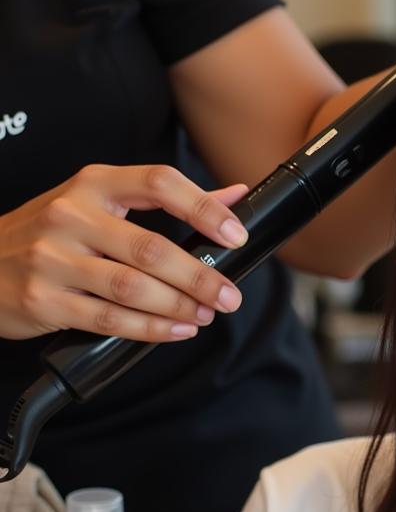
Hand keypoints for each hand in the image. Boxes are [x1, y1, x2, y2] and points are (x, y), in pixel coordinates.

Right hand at [0, 165, 250, 341]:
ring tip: (206, 313)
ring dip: (179, 305)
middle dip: (200, 277)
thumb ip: (168, 200)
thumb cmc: (55, 232)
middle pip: (151, 248)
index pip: (159, 183)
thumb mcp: (103, 201)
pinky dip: (152, 328)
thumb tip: (234, 194)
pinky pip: (109, 319)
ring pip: (132, 287)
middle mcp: (71, 215)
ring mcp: (53, 258)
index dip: (204, 208)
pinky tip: (178, 329)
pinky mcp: (43, 300)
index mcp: (94, 184)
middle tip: (230, 295)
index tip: (235, 235)